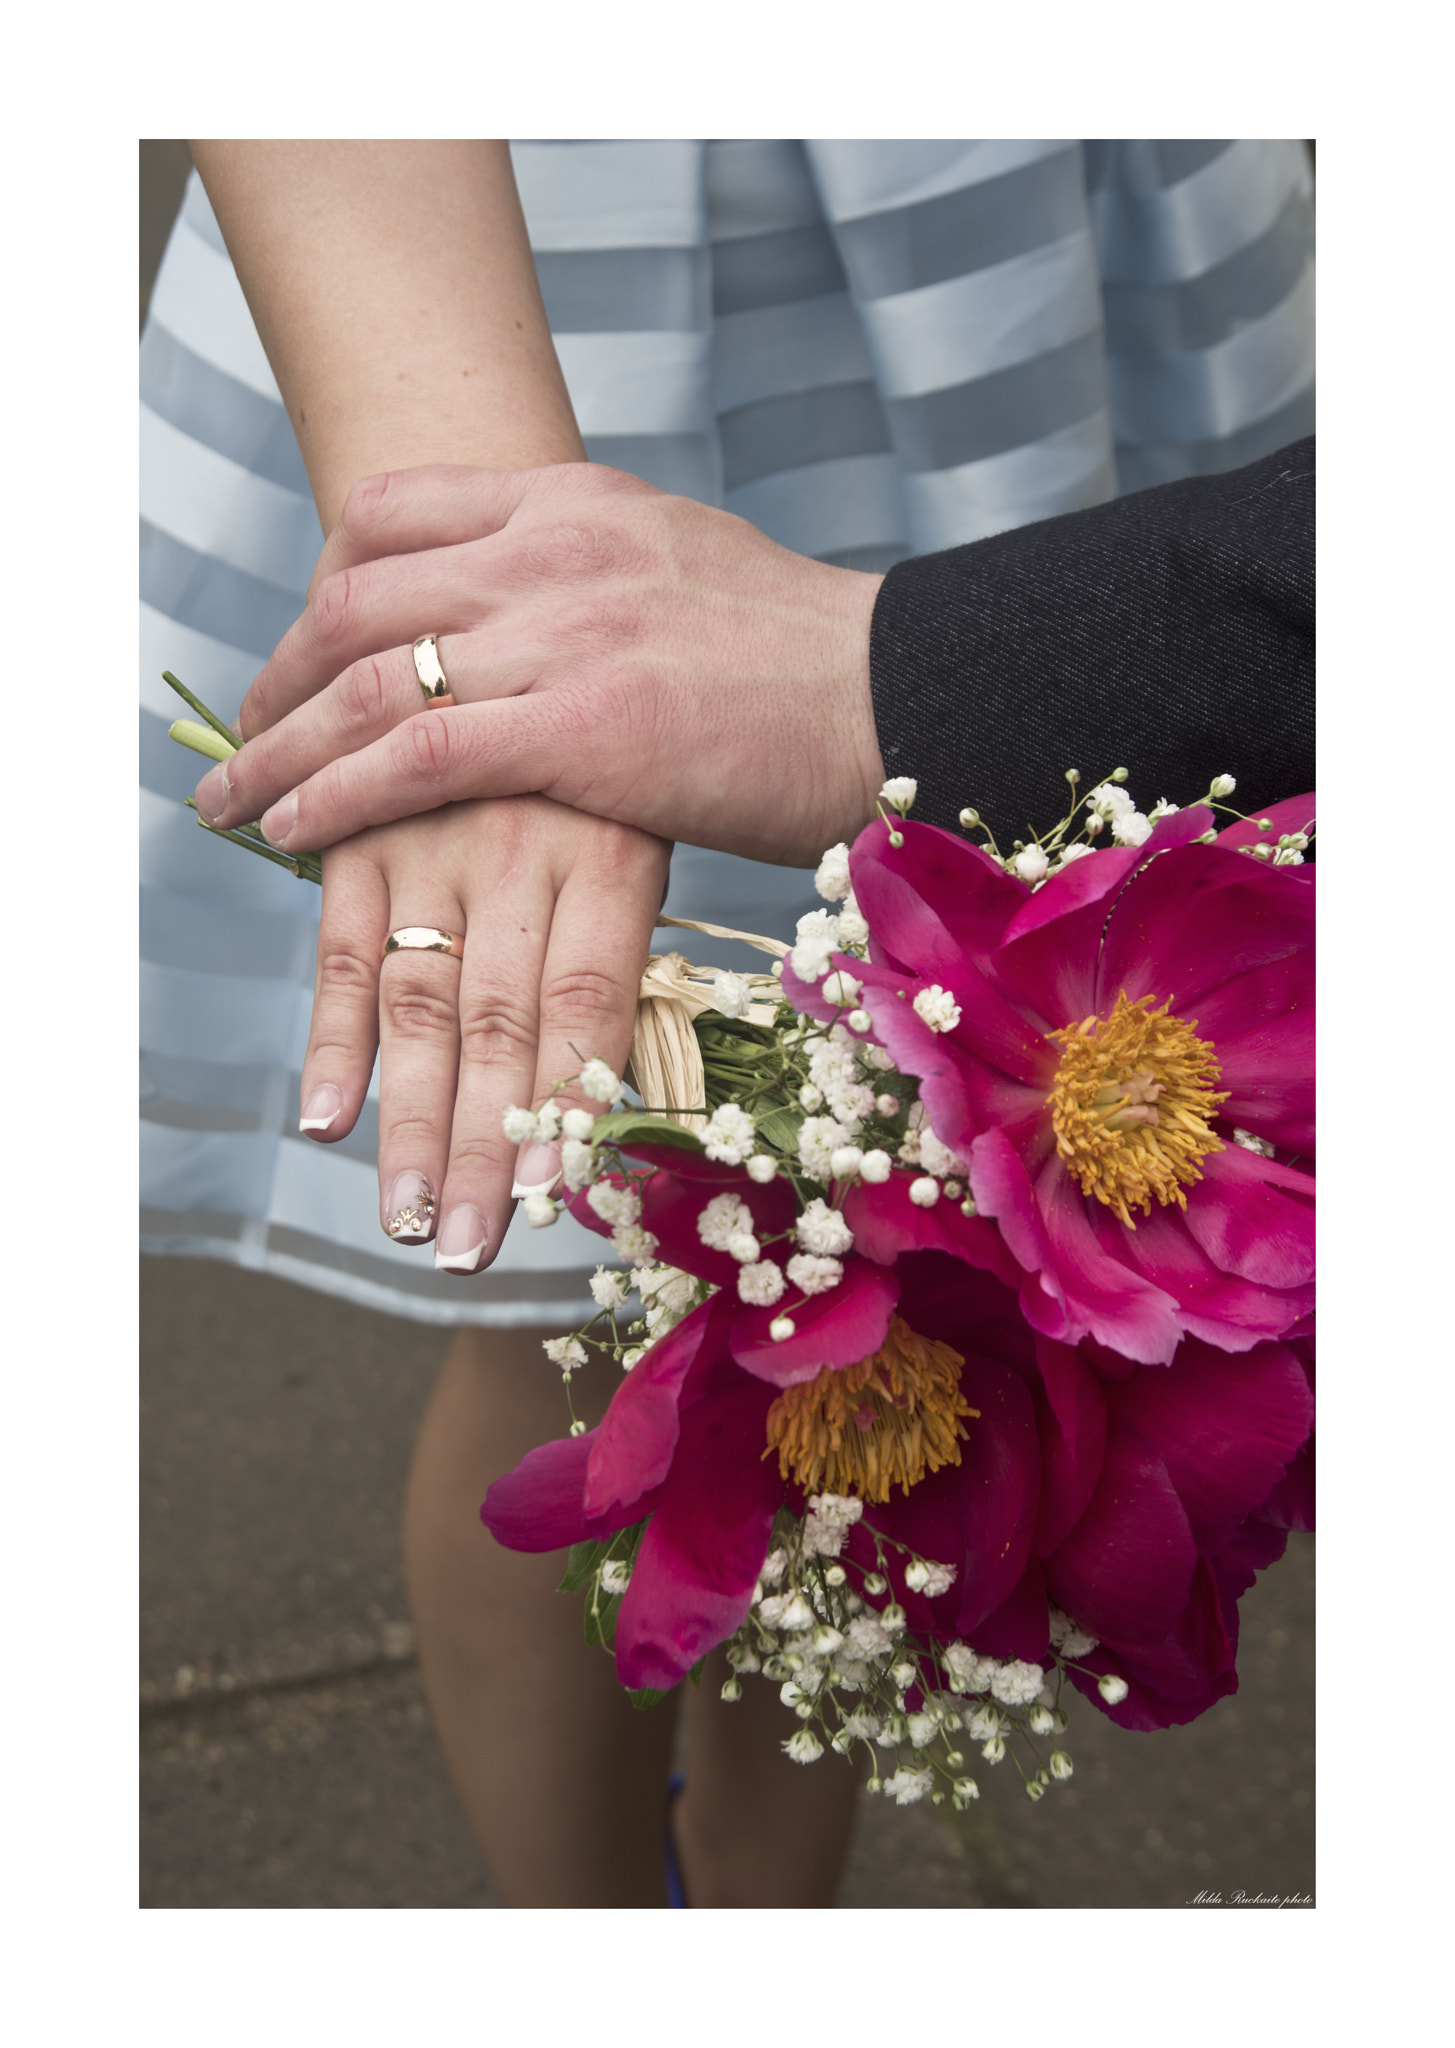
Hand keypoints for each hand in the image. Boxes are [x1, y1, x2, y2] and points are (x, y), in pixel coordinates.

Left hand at [192, 463, 886, 870]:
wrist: (898, 696)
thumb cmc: (805, 660)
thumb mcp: (684, 566)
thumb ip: (595, 573)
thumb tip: (540, 616)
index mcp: (575, 500)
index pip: (392, 512)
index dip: (321, 582)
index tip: (304, 645)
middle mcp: (551, 550)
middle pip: (354, 595)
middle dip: (278, 674)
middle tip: (244, 735)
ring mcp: (562, 632)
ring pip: (365, 678)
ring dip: (279, 747)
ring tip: (236, 801)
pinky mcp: (580, 726)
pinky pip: (415, 755)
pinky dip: (337, 794)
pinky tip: (297, 830)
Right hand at [305, 792, 668, 1271]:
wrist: (521, 613)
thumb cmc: (604, 751)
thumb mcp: (643, 819)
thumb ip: (620, 939)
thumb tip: (607, 1090)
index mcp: (612, 851)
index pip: (587, 998)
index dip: (567, 1098)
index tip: (554, 1196)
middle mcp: (519, 847)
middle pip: (499, 1024)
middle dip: (482, 1147)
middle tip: (467, 1249)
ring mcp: (432, 837)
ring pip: (420, 1003)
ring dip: (408, 1121)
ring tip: (408, 1219)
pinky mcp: (362, 830)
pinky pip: (343, 948)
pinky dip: (333, 1037)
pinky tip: (327, 1119)